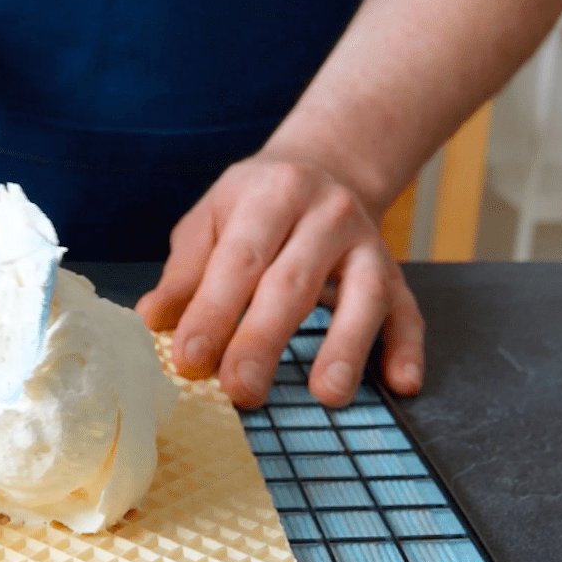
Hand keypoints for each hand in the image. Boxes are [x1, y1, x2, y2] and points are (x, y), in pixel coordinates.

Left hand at [135, 155, 424, 408]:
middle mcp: (326, 214)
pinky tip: (401, 384)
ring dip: (346, 346)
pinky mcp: (397, 273)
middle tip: (241, 390)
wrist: (326, 166)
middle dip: (264, 340)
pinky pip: (409, 312)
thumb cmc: (254, 206)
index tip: (188, 359)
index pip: (239, 260)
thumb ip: (185, 272)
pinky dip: (407, 349)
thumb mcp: (211, 220)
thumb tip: (153, 320)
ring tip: (327, 395)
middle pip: (294, 282)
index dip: (213, 312)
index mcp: (271, 195)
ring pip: (362, 297)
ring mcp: (368, 243)